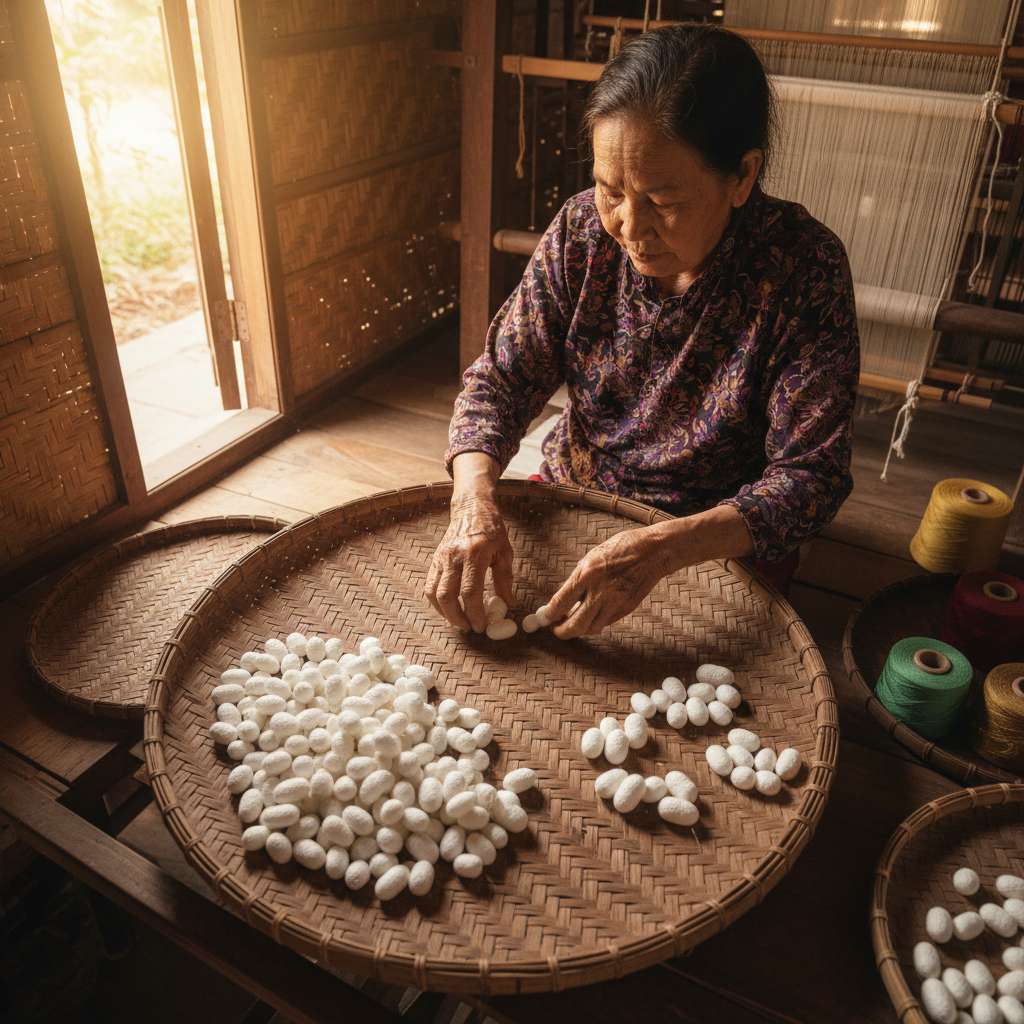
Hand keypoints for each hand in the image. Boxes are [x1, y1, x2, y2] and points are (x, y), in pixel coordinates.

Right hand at [425, 493, 514, 631]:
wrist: (471, 507)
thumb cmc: (492, 530)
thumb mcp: (505, 552)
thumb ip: (505, 580)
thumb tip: (508, 605)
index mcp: (474, 554)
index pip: (470, 591)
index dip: (475, 613)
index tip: (482, 626)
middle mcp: (454, 556)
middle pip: (447, 596)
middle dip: (457, 618)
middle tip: (469, 628)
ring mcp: (441, 557)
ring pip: (434, 593)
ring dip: (444, 613)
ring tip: (458, 622)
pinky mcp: (434, 559)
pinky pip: (430, 585)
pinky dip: (436, 601)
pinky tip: (448, 609)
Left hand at [545, 527, 665, 637]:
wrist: (654, 551)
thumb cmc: (622, 547)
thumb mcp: (592, 557)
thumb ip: (578, 579)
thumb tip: (564, 600)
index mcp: (587, 573)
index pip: (560, 602)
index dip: (548, 615)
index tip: (543, 618)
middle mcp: (600, 591)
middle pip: (575, 625)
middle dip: (562, 631)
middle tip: (556, 629)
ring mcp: (615, 603)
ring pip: (591, 628)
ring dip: (579, 629)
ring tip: (573, 622)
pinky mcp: (626, 609)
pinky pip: (606, 622)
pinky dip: (596, 622)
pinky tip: (592, 615)